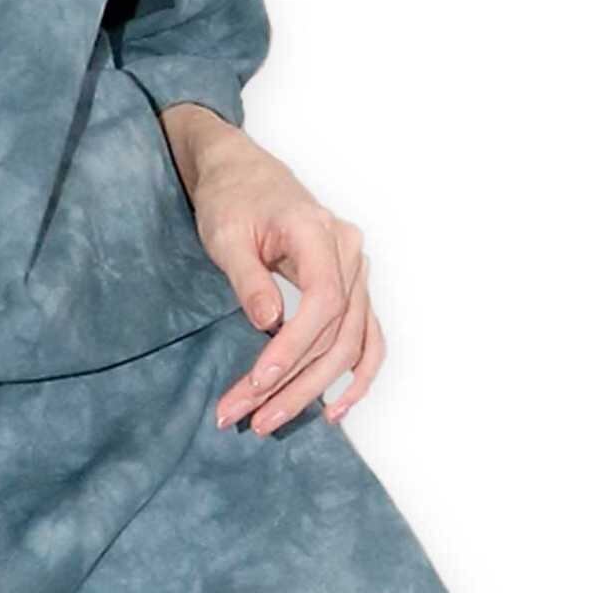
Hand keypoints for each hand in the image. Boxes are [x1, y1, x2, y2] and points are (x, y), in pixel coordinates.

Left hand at [156, 104, 383, 435]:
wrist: (241, 173)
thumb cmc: (231, 198)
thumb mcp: (226, 234)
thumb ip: (249, 278)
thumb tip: (269, 324)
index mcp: (318, 233)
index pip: (322, 303)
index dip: (292, 348)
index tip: (257, 380)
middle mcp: (349, 253)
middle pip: (336, 332)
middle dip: (292, 381)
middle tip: (250, 417)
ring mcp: (356, 270)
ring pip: (349, 343)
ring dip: (315, 388)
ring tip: (273, 419)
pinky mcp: (350, 286)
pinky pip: (366, 337)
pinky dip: (356, 375)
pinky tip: (334, 408)